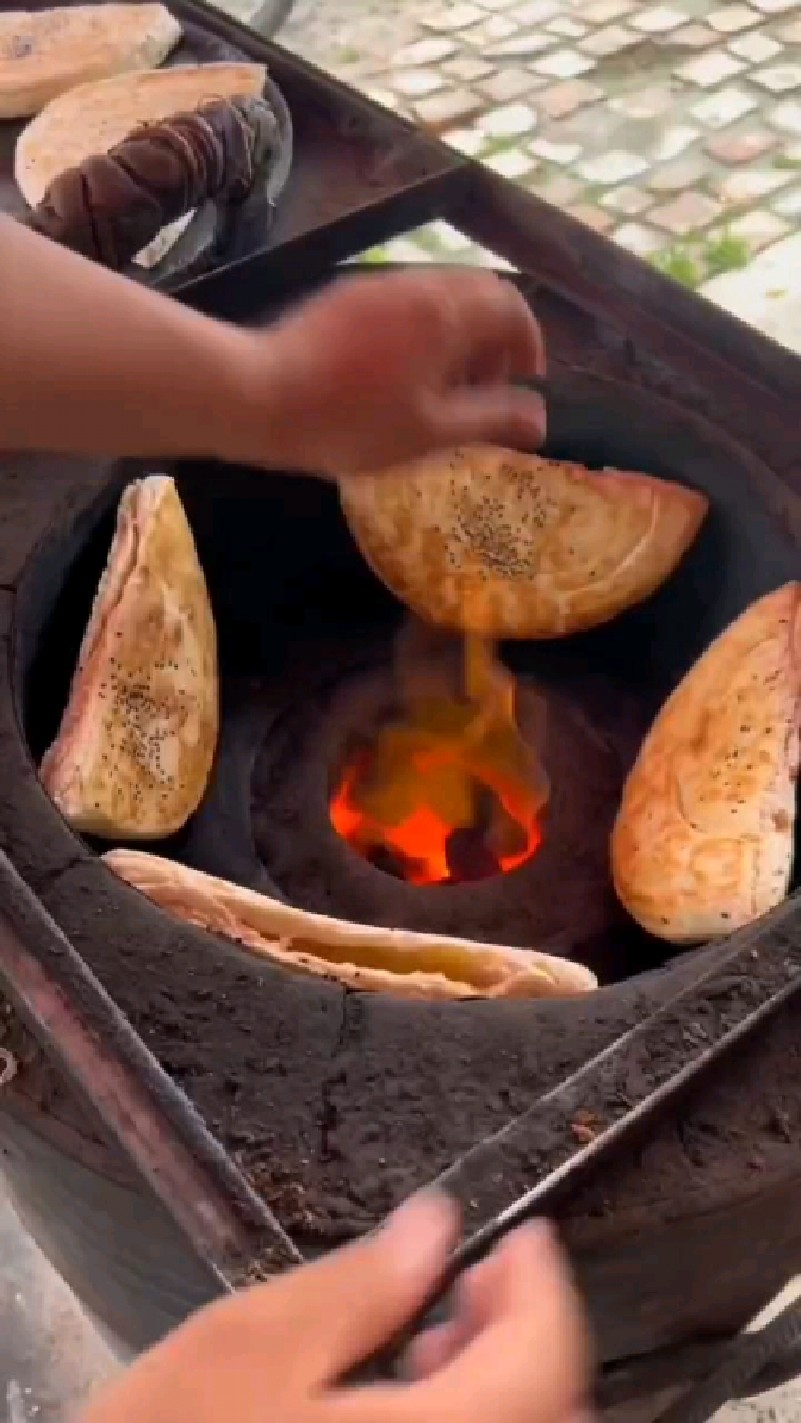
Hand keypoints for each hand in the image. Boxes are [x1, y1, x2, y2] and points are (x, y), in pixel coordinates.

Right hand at [79, 1193, 589, 1422]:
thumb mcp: (246, 1349)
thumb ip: (357, 1284)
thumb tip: (437, 1223)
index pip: (543, 1365)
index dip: (547, 1289)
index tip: (525, 1234)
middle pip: (551, 1413)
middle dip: (528, 1337)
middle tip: (478, 1275)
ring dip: (504, 1387)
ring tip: (437, 1334)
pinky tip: (407, 1404)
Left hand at [233, 268, 546, 475]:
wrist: (261, 395)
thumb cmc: (351, 422)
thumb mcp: (430, 433)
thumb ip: (490, 420)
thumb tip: (540, 420)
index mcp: (447, 313)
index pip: (513, 307)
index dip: (529, 344)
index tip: (523, 384)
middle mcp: (419, 285)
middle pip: (480, 295)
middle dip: (496, 339)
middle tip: (486, 389)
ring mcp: (381, 286)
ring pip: (442, 297)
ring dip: (460, 336)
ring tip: (443, 390)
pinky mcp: (349, 296)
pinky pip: (407, 302)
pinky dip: (425, 331)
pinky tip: (402, 377)